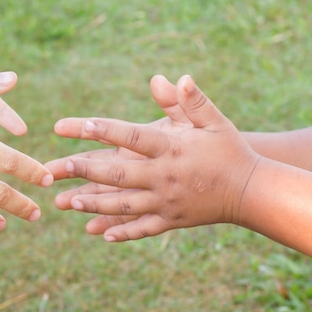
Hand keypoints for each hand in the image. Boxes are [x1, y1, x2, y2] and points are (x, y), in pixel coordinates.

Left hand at [45, 75, 260, 241]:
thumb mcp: (213, 121)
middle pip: (120, 173)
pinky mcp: (172, 221)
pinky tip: (100, 234)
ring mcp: (167, 202)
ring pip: (125, 205)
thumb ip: (190, 101)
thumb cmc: (230, 150)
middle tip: (58, 167)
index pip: (132, 135)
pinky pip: (144, 229)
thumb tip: (173, 77)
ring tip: (70, 202)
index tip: (77, 125)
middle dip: (87, 170)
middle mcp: (166, 176)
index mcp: (172, 148)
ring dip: (96, 204)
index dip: (104, 130)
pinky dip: (123, 232)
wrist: (253, 190)